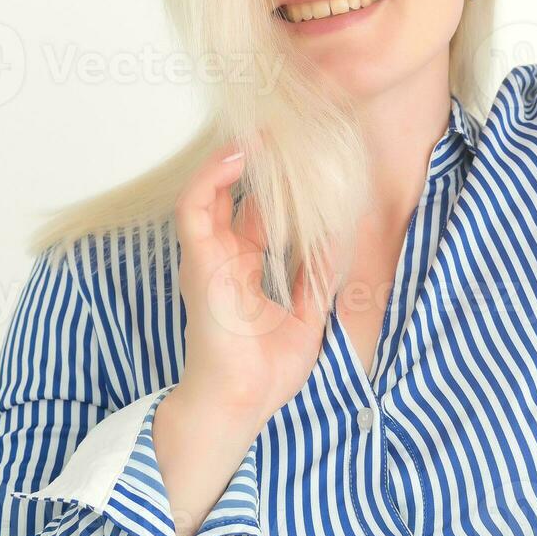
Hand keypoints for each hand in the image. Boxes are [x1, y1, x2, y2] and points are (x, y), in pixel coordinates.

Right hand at [171, 138, 329, 426]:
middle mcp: (225, 258)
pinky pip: (195, 206)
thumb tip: (341, 234)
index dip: (281, 188)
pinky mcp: (198, 259)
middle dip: (259, 166)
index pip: (260, 215)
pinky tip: (238, 155)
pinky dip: (213, 176)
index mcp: (246, 269)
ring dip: (233, 160)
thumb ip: (320, 273)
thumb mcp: (308, 311)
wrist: (241, 401)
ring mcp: (208, 257)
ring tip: (261, 134)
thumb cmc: (266, 370)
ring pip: (210, 191)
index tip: (306, 163)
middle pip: (236, 196)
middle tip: (286, 135)